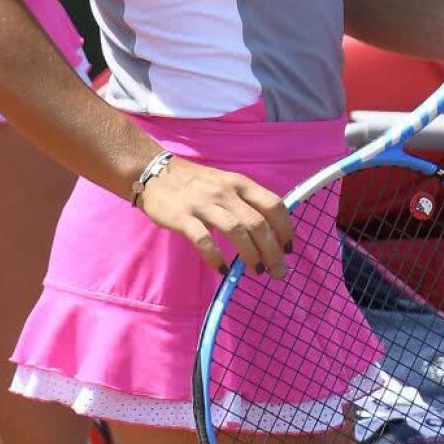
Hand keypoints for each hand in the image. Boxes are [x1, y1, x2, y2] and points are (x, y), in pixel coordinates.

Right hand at [136, 155, 294, 277]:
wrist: (154, 172)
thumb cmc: (195, 182)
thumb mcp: (225, 183)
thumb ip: (244, 202)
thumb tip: (269, 233)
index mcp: (239, 182)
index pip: (273, 204)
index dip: (285, 228)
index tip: (288, 249)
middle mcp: (225, 191)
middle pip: (258, 223)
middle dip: (272, 250)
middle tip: (278, 271)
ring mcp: (204, 204)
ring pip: (236, 230)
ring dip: (250, 254)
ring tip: (256, 271)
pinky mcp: (183, 217)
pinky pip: (204, 240)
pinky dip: (216, 257)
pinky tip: (223, 271)